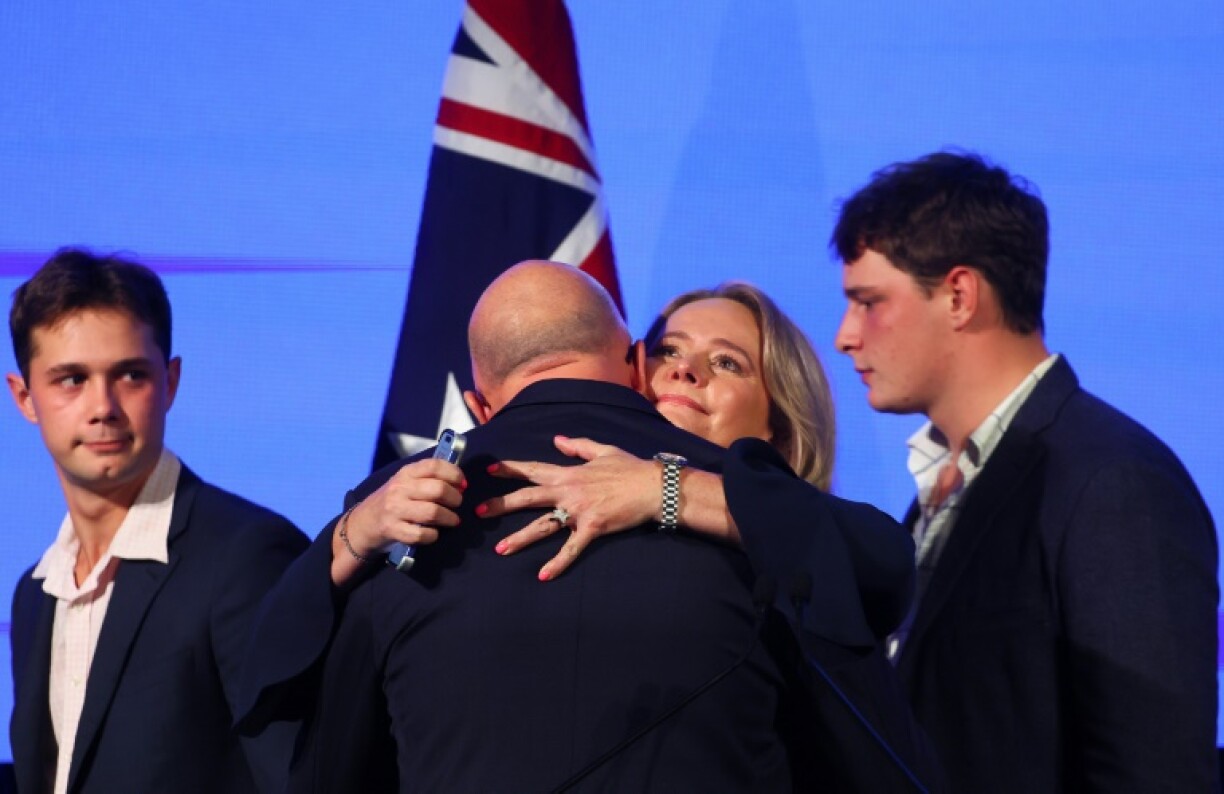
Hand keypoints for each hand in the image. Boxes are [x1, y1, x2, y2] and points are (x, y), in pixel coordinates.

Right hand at [345, 458, 465, 557]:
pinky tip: (434, 533)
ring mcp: (395, 509)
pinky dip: (433, 535)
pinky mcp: (393, 530)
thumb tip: (460, 483)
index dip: (454, 474)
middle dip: (455, 498)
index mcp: (406, 473)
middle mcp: (400, 488)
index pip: (434, 466)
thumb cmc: (393, 500)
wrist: (363, 523)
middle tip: (457, 504)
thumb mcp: (406, 482)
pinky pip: (421, 534)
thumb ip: (428, 478)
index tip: (462, 484)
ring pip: (433, 512)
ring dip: (449, 518)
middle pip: (438, 489)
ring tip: (453, 520)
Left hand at [477, 435, 657, 580]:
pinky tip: (543, 576)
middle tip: (478, 512)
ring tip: (500, 550)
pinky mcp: (592, 528)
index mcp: (569, 473)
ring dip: (520, 538)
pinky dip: (558, 563)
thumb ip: (578, 445)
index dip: (510, 469)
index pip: (533, 470)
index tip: (489, 469)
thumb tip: (558, 440)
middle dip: (501, 505)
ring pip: (543, 526)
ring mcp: (579, 511)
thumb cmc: (630, 468)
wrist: (653, 486)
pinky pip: (571, 549)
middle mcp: (568, 492)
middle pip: (527, 498)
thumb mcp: (602, 450)